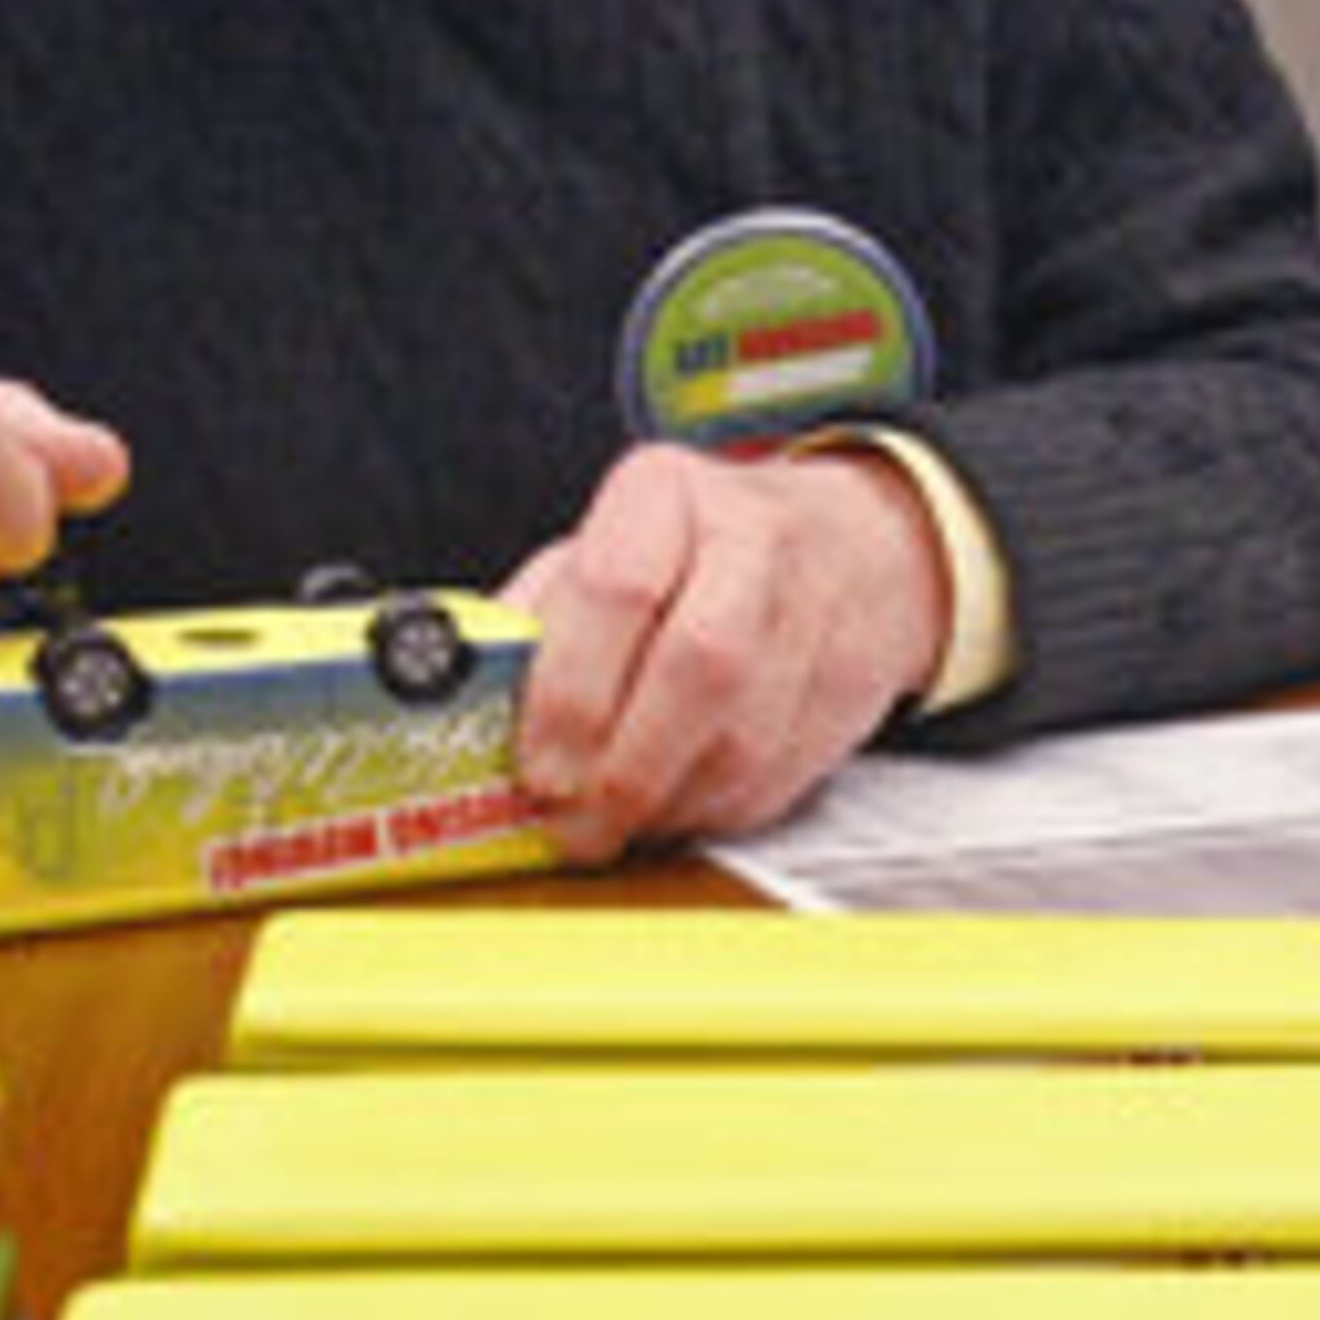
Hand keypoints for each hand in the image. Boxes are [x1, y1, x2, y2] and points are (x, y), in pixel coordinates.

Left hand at [502, 440, 948, 860]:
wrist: (848, 547)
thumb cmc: (693, 556)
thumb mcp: (599, 553)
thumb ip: (534, 624)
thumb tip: (468, 711)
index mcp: (665, 494)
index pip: (616, 588)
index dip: (569, 694)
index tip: (534, 766)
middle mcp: (753, 541)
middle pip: (697, 666)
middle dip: (621, 769)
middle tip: (571, 822)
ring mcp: (816, 612)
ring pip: (741, 740)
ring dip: (663, 805)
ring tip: (612, 825)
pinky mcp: (851, 685)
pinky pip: (775, 779)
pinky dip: (711, 813)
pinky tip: (673, 810)